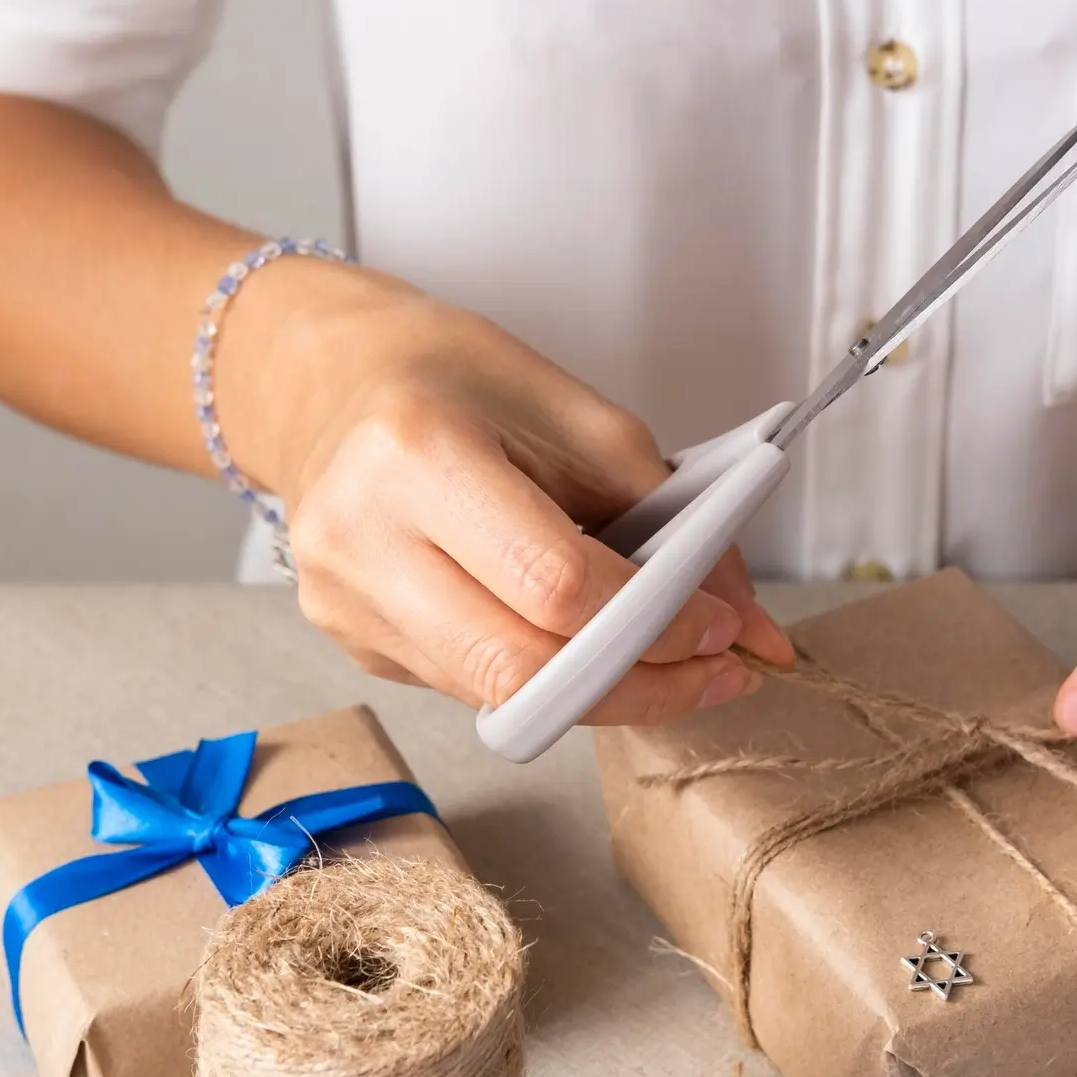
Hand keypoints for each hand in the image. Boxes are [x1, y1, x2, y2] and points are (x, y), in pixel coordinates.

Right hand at [225, 263, 792, 721]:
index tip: (718, 627)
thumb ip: (670, 516)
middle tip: (712, 670)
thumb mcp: (577, 414)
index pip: (554, 584)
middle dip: (638, 684)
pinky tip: (576, 640)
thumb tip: (745, 619)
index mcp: (418, 453)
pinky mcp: (353, 642)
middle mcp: (362, 537)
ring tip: (665, 661)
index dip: (653, 622)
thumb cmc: (449, 380)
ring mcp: (346, 601)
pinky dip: (543, 676)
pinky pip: (471, 687)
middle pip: (520, 668)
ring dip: (600, 693)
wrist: (331, 383)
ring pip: (499, 697)